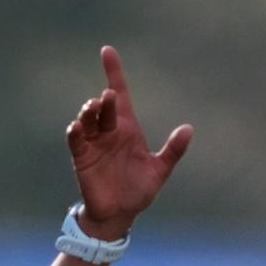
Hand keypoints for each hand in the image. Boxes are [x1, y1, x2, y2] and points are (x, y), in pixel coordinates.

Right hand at [66, 46, 193, 240]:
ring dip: (89, 112)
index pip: (120, 93)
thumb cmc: (139, 190)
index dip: (114, 72)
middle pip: (105, 107)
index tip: (107, 51)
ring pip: (88, 119)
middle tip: (107, 98)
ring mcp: (94, 143)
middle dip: (105, 100)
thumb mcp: (159, 170)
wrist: (119, 215)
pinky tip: (78, 127)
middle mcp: (109, 131)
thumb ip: (173, 151)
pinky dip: (76, 132)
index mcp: (128, 129)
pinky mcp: (82, 157)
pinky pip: (76, 140)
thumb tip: (189, 128)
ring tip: (94, 108)